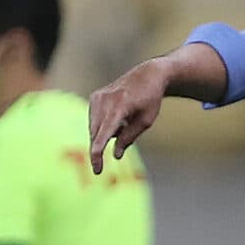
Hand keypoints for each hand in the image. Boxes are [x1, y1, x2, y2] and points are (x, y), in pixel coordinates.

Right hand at [86, 58, 171, 174]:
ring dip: (105, 134)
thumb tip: (115, 155)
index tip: (97, 169)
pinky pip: (94, 120)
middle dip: (101, 147)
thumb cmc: (150, 99)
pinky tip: (119, 117)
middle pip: (96, 134)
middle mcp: (105, 100)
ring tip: (125, 122)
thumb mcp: (145, 121)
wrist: (147, 75)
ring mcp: (97, 97)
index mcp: (119, 107)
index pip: (104, 134)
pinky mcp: (95, 96)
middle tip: (111, 152)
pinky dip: (104, 125)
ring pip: (94, 128)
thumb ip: (129, 138)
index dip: (98, 154)